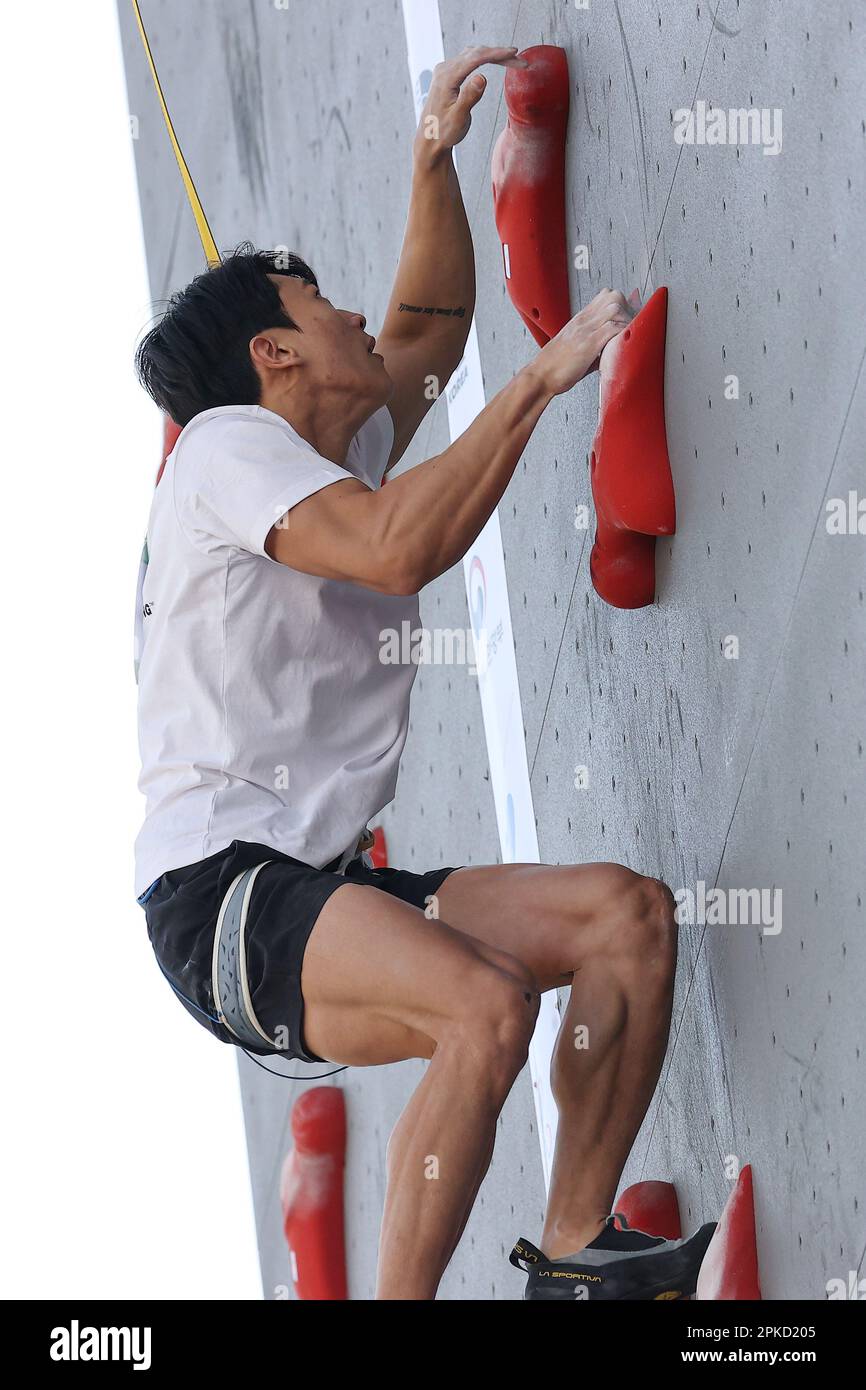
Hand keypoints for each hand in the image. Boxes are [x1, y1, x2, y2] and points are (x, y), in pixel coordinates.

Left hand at [414, 46, 525, 164]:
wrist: (430, 139)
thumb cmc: (443, 132)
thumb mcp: (458, 119)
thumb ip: (469, 97)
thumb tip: (482, 77)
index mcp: (446, 78)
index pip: (475, 59)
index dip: (496, 54)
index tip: (514, 53)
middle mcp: (444, 69)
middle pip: (476, 53)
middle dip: (499, 55)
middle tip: (520, 61)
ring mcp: (445, 70)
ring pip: (473, 54)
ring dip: (492, 55)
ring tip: (511, 60)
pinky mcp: (448, 74)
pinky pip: (468, 59)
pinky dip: (483, 58)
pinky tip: (494, 60)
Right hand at [534, 289, 634, 395]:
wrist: (540, 376)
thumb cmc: (554, 365)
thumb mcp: (573, 347)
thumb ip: (591, 344)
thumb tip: (607, 351)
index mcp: (580, 319)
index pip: (605, 295)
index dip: (621, 304)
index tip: (625, 319)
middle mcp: (583, 321)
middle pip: (614, 296)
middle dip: (628, 309)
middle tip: (629, 326)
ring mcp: (586, 331)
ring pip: (615, 308)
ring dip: (626, 321)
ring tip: (626, 336)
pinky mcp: (589, 344)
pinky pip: (613, 329)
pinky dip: (622, 334)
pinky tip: (622, 344)